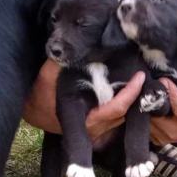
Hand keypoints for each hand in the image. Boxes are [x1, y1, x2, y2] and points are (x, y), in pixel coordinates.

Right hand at [22, 60, 145, 141]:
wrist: (33, 110)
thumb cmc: (40, 93)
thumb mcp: (47, 75)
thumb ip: (61, 63)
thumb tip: (74, 46)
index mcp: (85, 119)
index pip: (117, 108)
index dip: (131, 93)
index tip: (139, 76)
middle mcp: (95, 128)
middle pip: (125, 113)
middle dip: (136, 94)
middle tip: (144, 73)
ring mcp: (98, 130)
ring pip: (124, 116)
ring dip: (132, 99)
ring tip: (139, 78)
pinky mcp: (99, 127)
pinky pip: (118, 116)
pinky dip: (125, 102)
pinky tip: (128, 87)